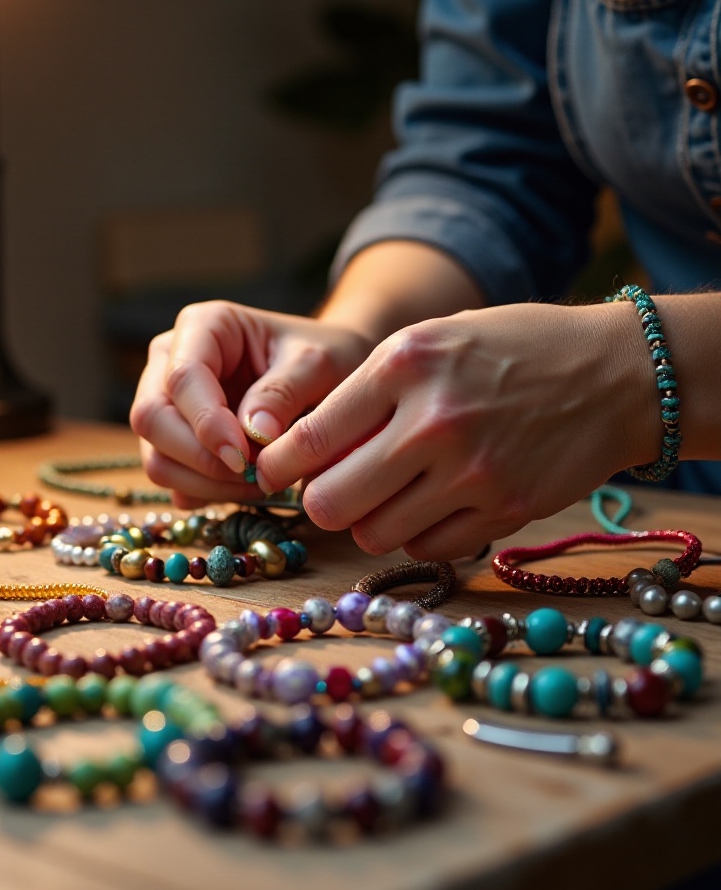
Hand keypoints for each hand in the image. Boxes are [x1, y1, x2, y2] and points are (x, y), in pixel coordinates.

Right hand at [129, 300, 372, 506]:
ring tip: (259, 483)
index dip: (206, 423)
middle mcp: (170, 362)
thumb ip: (283, 392)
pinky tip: (246, 487)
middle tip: (255, 476)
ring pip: (155, 456)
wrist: (324, 374)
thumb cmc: (321, 357)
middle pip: (152, 419)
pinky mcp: (173, 443)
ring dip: (205, 483)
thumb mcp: (317, 364)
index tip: (243, 457)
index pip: (182, 377)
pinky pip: (171, 479)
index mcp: (203, 327)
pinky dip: (206, 493)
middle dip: (200, 459)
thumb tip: (252, 433)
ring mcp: (167, 405)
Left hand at [256, 302, 658, 557]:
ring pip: (373, 534)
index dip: (278, 464)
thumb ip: (365, 393)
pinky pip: (426, 548)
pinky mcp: (505, 510)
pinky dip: (414, 534)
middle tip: (326, 489)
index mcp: (404, 364)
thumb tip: (303, 454)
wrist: (615, 374)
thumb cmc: (509, 349)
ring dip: (365, 520)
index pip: (309, 437)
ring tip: (383, 494)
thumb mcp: (429, 342)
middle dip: (316, 502)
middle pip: (330, 502)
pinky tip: (428, 504)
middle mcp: (434, 421)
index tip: (273, 470)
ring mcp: (473, 472)